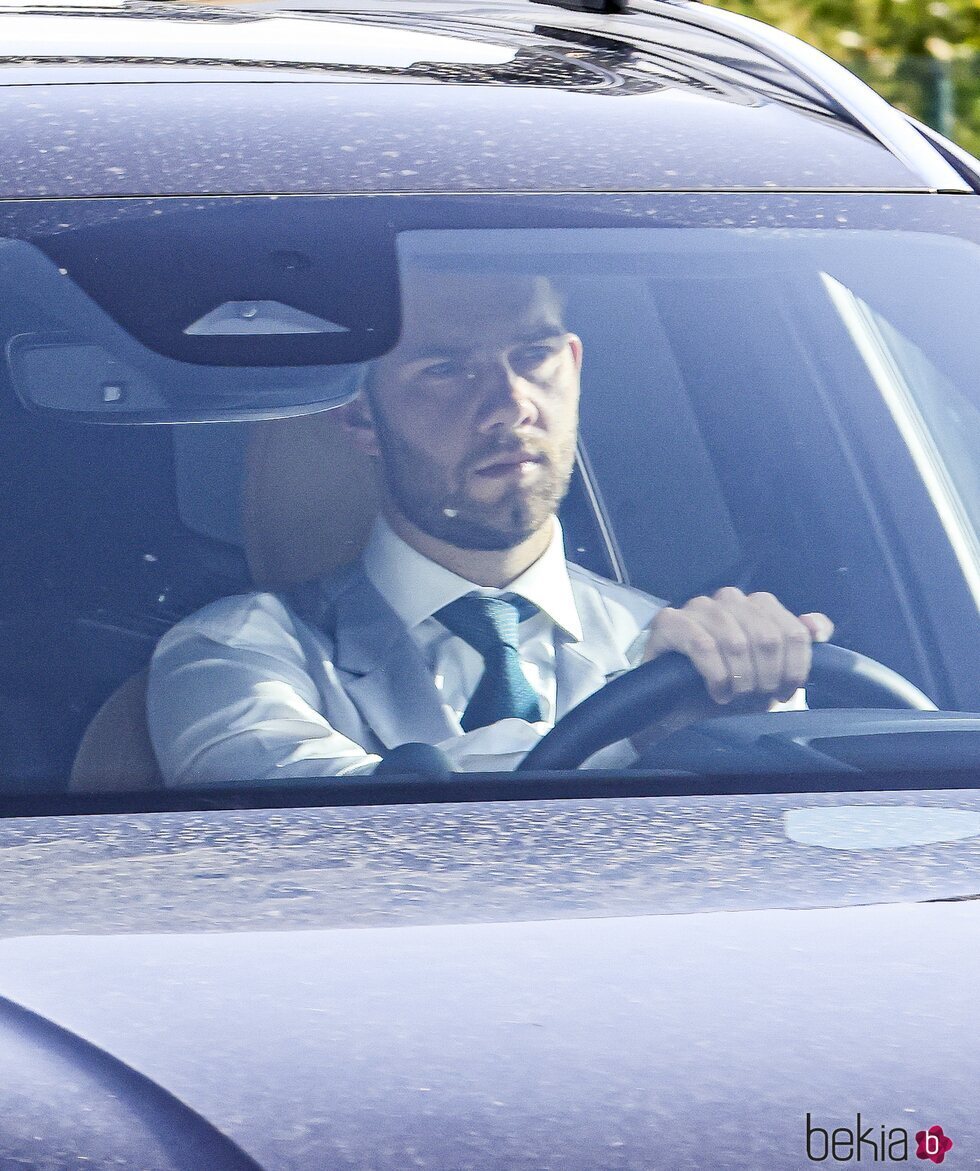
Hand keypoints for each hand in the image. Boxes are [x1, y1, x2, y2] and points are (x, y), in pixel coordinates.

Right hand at [638, 588, 833, 737]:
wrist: (678, 707)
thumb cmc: (728, 687)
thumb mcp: (771, 673)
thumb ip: (797, 645)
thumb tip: (818, 627)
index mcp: (758, 605)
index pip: (794, 631)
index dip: (795, 669)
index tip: (784, 693)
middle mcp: (729, 599)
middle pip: (767, 636)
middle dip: (766, 676)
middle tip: (755, 697)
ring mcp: (698, 607)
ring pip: (735, 641)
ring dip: (740, 678)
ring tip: (735, 697)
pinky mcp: (669, 622)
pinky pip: (701, 644)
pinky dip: (715, 675)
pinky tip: (717, 692)